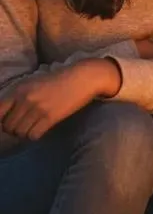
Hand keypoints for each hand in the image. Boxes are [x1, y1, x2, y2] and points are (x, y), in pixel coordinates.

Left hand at [0, 59, 120, 140]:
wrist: (83, 78)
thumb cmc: (58, 80)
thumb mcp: (33, 83)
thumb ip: (18, 96)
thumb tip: (7, 114)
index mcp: (18, 90)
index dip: (0, 121)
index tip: (7, 123)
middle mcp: (25, 99)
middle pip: (8, 126)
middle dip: (13, 129)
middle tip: (23, 125)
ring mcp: (37, 109)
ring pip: (20, 132)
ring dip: (24, 133)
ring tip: (33, 127)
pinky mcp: (50, 117)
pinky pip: (33, 135)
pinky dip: (35, 135)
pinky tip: (41, 129)